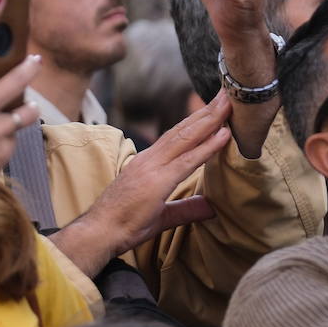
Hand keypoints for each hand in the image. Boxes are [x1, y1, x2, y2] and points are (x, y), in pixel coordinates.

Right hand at [51, 93, 232, 276]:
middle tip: (228, 93)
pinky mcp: (156, 181)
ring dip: (209, 119)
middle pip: (183, 130)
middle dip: (207, 111)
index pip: (177, 136)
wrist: (99, 233)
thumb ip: (186, 209)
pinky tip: (223, 135)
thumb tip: (209, 208)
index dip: (197, 121)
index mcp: (148, 163)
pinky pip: (187, 160)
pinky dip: (207, 146)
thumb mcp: (161, 216)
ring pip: (186, 137)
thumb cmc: (122, 225)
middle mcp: (150, 159)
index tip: (215, 107)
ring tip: (228, 103)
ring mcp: (152, 167)